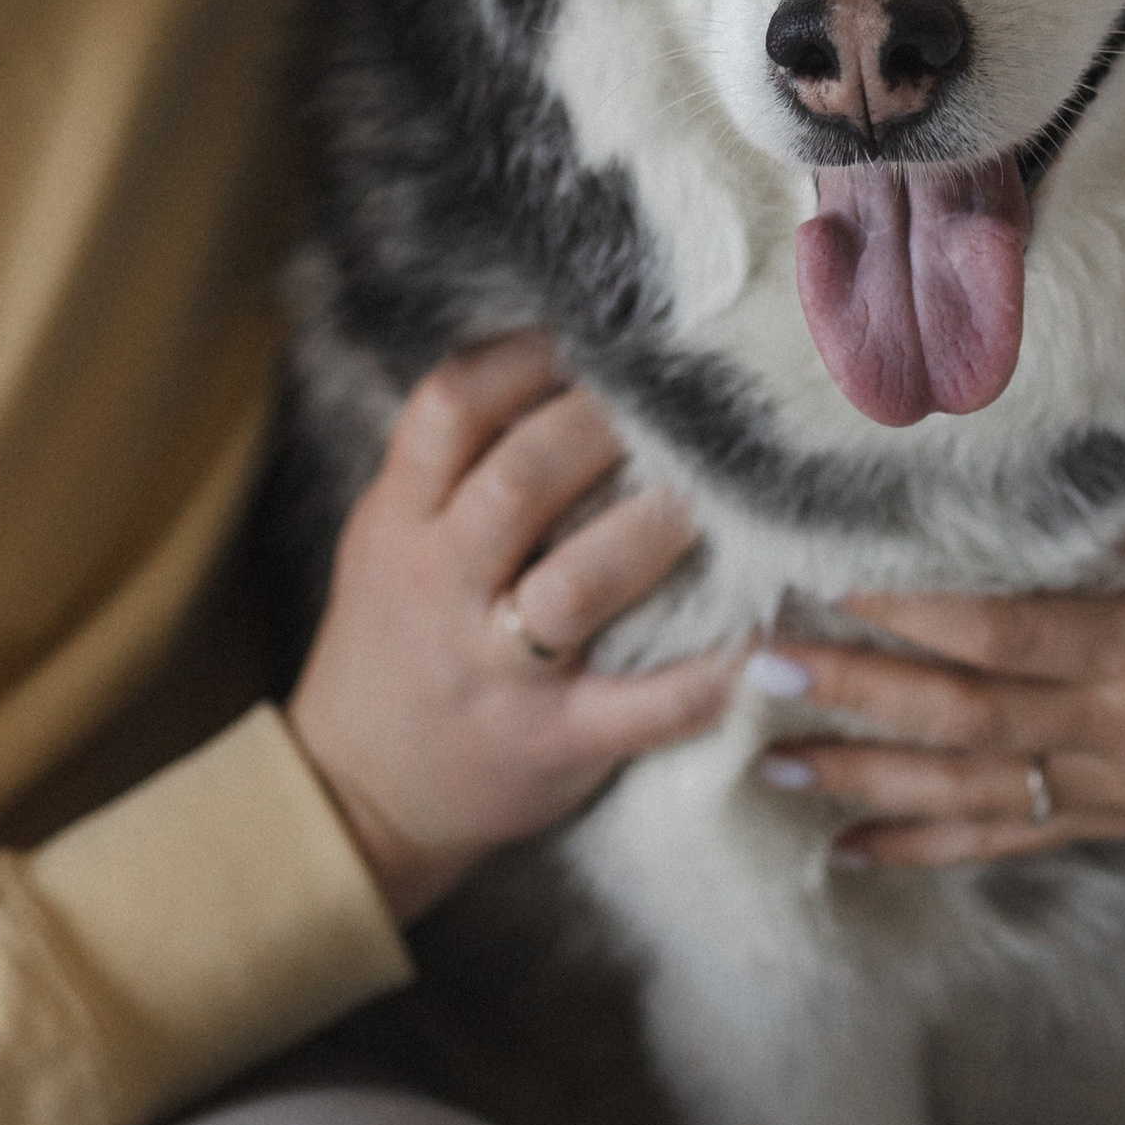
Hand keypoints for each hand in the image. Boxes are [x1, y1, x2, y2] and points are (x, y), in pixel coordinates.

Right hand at [286, 337, 735, 927]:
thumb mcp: (394, 536)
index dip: (524, 356)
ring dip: (659, 527)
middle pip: (520, 480)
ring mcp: (498, 668)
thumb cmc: (401, 636)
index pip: (449, 409)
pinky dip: (708, 676)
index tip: (595, 333)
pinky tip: (762, 638)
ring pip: (580, 583)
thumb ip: (456, 461)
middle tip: (680, 396)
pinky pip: (641, 707)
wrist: (362, 791)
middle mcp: (443, 585)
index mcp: (402, 521)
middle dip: (603, 426)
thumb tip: (562, 352)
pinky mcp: (554, 741)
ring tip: (728, 489)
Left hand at [752, 470, 1124, 866]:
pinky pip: (1006, 837)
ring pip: (970, 790)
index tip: (837, 587)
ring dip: (867, 776)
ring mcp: (1117, 788)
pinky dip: (923, 843)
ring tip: (772, 760)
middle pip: (967, 720)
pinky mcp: (1118, 815)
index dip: (919, 619)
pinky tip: (847, 846)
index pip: (1012, 638)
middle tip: (762, 673)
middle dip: (859, 697)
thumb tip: (1078, 478)